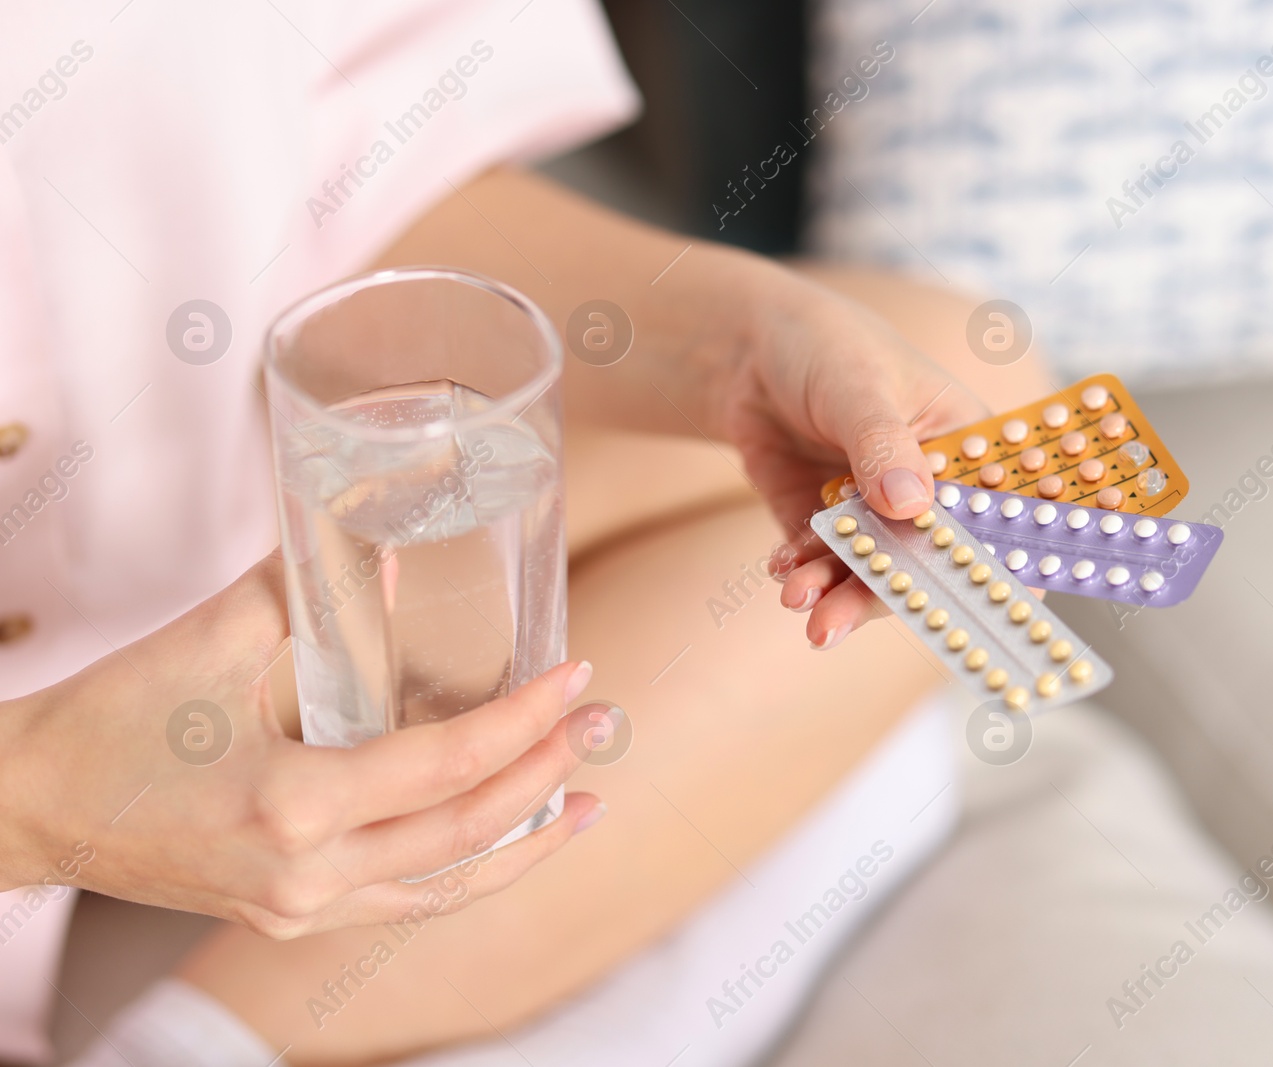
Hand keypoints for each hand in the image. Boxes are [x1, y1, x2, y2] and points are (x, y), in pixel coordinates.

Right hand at [0, 553, 604, 938]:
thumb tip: (395, 542)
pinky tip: (504, 843)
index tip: (577, 676)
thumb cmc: (117, 717)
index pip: (447, 764)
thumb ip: (312, 587)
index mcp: (293, 804)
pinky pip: (406, 904)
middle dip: (547, 775)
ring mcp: (300, 907)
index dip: (524, 720)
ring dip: (524, 844)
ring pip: (446, 886)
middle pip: (465, 830)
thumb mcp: (216, 638)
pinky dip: (465, 874)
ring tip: (589, 805)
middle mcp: (308, 874)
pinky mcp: (290, 915)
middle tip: (603, 723)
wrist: (34, 804)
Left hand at [716, 268, 987, 647]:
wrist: (746, 349)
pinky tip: (783, 569)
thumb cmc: (827, 344)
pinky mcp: (826, 522)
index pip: (995, 515)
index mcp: (964, 448)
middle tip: (840, 622)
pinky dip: (804, 571)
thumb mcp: (860, 384)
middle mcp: (927, 489)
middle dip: (886, 592)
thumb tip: (909, 506)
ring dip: (836, 591)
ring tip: (798, 599)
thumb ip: (883, 445)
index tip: (980, 607)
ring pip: (870, 568)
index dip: (996, 563)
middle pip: (926, 557)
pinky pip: (823, 560)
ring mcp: (875, 511)